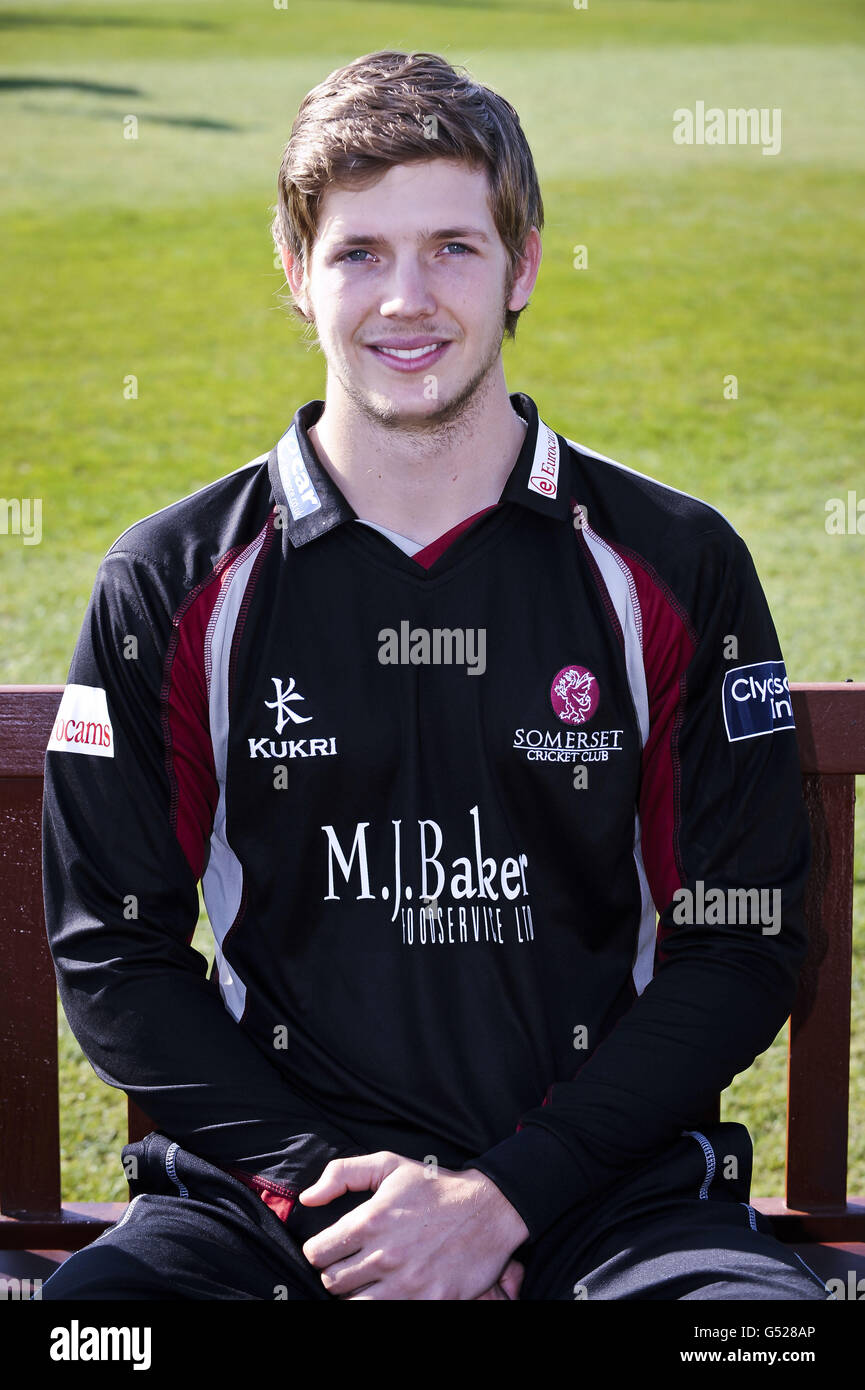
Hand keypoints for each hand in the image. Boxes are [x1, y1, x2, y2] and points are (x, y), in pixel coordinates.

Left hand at [298, 1151, 529, 1299]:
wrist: (488, 1210)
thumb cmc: (435, 1187)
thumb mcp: (389, 1165)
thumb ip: (342, 1174)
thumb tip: (308, 1198)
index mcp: (370, 1221)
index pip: (317, 1253)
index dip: (319, 1252)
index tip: (330, 1249)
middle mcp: (384, 1255)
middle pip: (332, 1284)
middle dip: (336, 1274)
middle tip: (351, 1265)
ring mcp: (407, 1284)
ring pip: (353, 1306)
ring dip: (356, 1294)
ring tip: (368, 1282)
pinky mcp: (430, 1302)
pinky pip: (390, 1314)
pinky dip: (385, 1303)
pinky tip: (392, 1291)